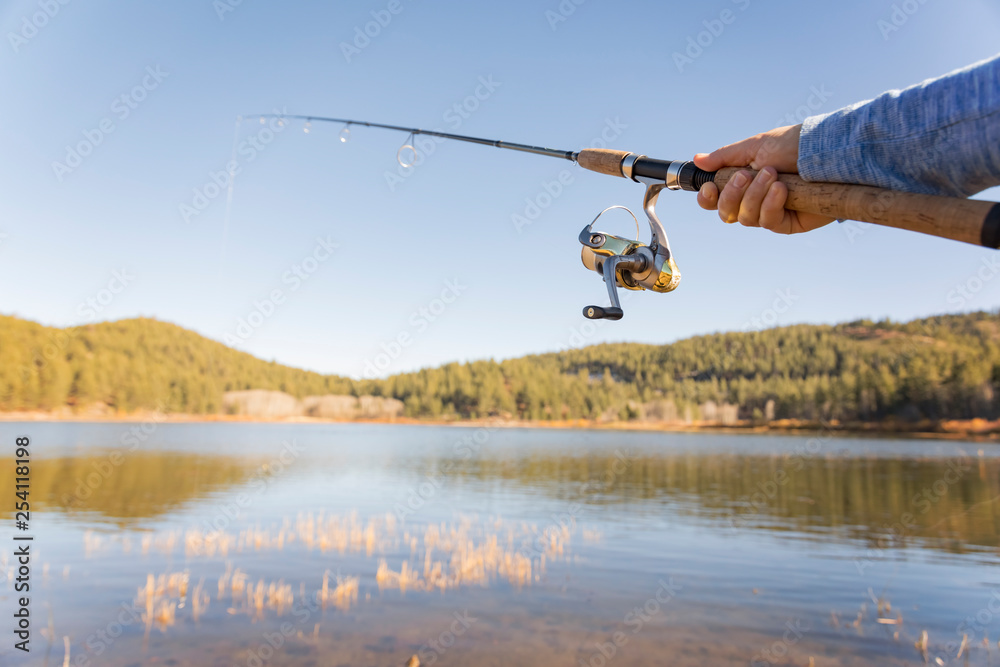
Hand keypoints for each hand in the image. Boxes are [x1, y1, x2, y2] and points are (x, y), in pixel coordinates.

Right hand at [694, 124, 834, 234]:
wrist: (827, 152)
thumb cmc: (794, 145)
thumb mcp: (755, 146)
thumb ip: (725, 157)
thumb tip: (698, 159)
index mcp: (742, 182)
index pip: (714, 199)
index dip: (707, 198)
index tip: (710, 188)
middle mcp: (753, 200)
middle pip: (726, 213)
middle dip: (733, 194)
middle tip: (747, 175)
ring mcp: (770, 213)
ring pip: (745, 218)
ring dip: (756, 195)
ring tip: (774, 175)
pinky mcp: (787, 223)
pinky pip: (768, 222)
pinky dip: (771, 204)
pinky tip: (782, 190)